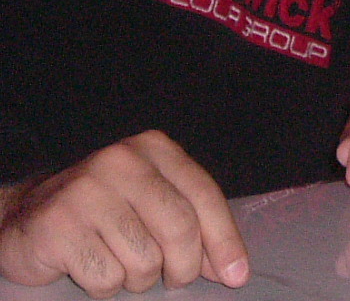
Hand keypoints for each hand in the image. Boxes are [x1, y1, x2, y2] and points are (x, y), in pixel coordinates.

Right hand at [0, 131, 248, 297]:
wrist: (27, 215)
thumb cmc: (105, 210)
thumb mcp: (153, 202)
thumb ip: (192, 225)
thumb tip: (230, 268)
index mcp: (154, 148)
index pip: (204, 195)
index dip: (224, 240)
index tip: (236, 275)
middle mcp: (122, 161)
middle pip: (179, 228)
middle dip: (185, 266)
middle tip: (175, 278)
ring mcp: (87, 191)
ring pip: (145, 259)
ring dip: (140, 278)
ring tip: (122, 262)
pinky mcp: (59, 226)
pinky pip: (107, 277)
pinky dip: (106, 286)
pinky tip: (93, 265)